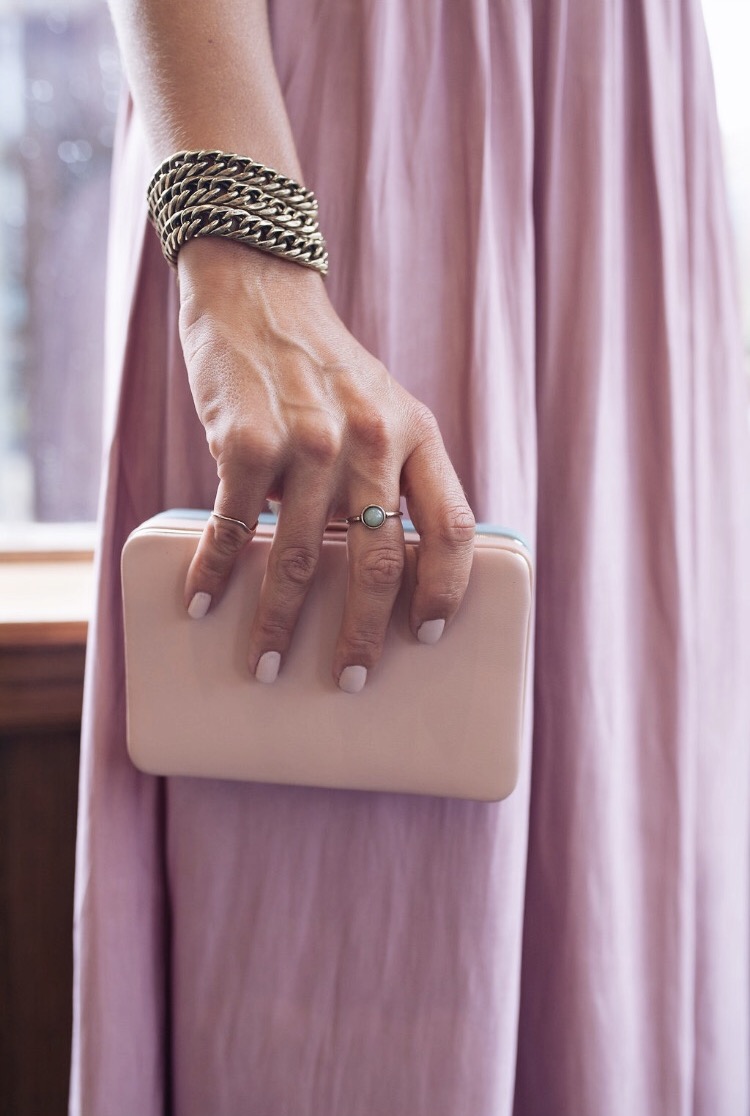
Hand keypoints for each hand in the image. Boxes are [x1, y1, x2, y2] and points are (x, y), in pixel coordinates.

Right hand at [177, 238, 474, 690]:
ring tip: (265, 666)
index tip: (428, 636)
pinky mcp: (246, 441)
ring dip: (278, 623)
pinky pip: (235, 528)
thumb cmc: (322, 366)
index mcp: (416, 433)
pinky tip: (201, 602)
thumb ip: (392, 474)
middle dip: (362, 635)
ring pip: (302, 559)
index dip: (446, 590)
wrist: (258, 292)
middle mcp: (371, 439)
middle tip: (350, 680)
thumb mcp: (382, 406)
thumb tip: (379, 571)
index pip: (450, 527)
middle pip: (379, 563)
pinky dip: (216, 572)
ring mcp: (309, 441)